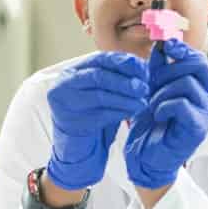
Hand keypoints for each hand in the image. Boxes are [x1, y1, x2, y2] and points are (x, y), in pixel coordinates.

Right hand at [46, 52, 148, 190]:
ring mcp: (64, 103)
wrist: (78, 149)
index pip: (100, 59)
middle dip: (125, 81)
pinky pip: (100, 114)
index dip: (123, 62)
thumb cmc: (93, 116)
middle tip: (144, 87)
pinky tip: (133, 111)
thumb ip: (116, 77)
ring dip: (125, 97)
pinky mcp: (71, 122)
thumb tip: (143, 66)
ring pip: (100, 95)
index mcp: (72, 72)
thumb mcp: (103, 91)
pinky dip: (120, 111)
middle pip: (99, 76)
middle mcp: (63, 84)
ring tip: (143, 101)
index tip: (143, 68)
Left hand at [125, 39, 207, 188]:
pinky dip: (164, 106)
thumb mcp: (154, 89)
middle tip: (152, 84)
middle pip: (197, 66)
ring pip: (186, 83)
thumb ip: (160, 68)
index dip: (183, 50)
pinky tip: (158, 115)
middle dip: (169, 70)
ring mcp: (206, 115)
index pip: (200, 60)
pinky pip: (181, 104)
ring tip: (152, 105)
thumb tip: (163, 43)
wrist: (146, 157)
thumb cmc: (152, 125)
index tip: (166, 45)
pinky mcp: (198, 128)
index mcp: (202, 89)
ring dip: (161, 91)